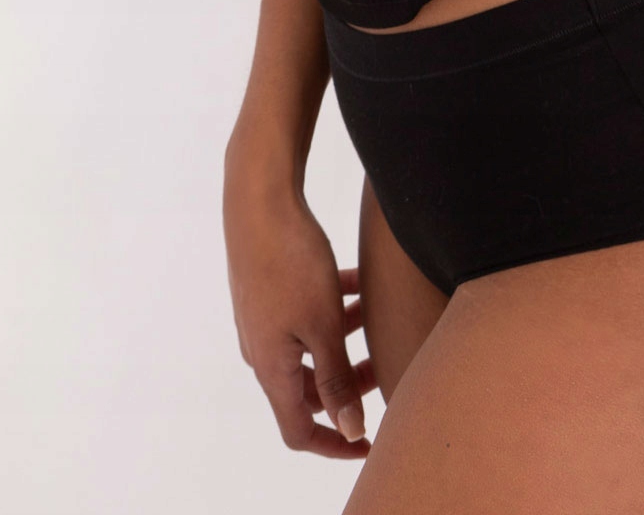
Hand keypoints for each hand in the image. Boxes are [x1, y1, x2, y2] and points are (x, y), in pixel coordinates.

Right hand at [222, 175, 375, 458]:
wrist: (258, 199)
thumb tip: (349, 430)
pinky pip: (303, 316)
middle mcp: (262, 350)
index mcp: (271, 368)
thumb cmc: (291, 263)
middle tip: (384, 368)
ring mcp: (263, 319)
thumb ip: (336, 379)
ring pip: (310, 348)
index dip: (334, 444)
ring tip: (376, 319)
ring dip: (344, 343)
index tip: (370, 441)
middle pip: (308, 389)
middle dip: (348, 385)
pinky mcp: (268, 290)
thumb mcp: (322, 325)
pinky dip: (331, 311)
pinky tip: (357, 285)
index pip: (299, 430)